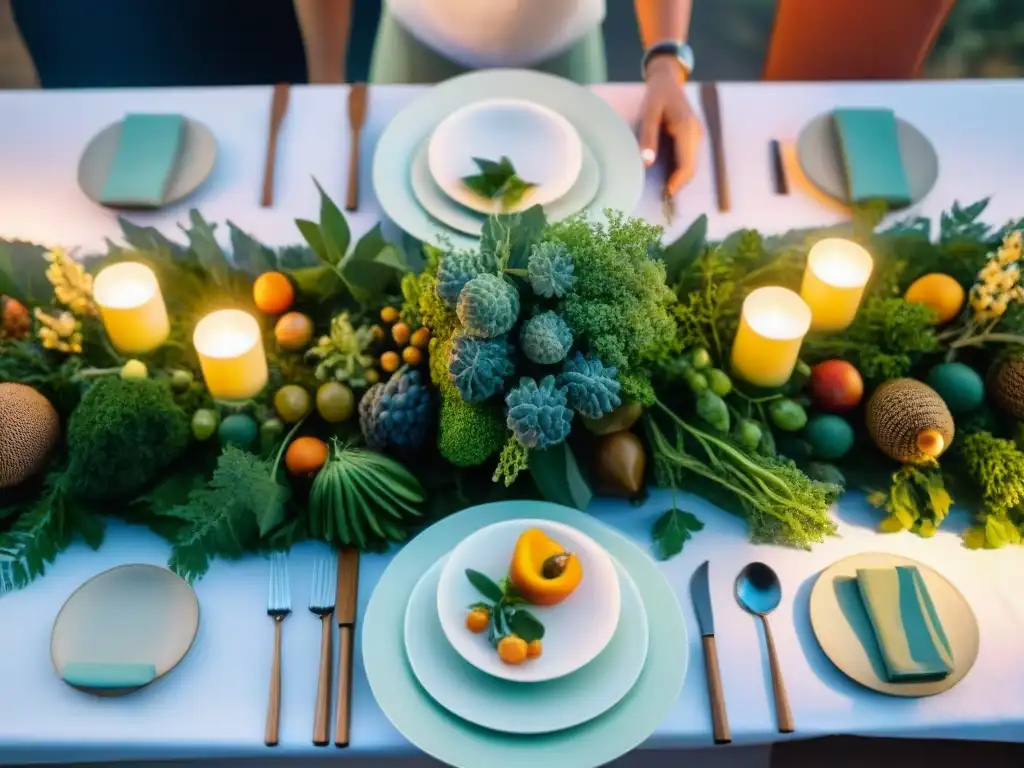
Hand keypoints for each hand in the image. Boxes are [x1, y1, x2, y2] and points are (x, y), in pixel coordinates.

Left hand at [637, 56, 702, 195]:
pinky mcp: (693, 137)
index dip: (678, 183)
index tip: (665, 195)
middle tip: (661, 197)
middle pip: (691, 168)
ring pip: (691, 165)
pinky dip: (680, 169)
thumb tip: (647, 163)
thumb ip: (648, 137)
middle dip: (679, 184)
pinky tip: (667, 175)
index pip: (687, 165)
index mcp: (688, 130)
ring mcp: (697, 136)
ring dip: (679, 178)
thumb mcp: (649, 113)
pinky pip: (688, 158)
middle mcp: (696, 135)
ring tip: (663, 189)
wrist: (667, 79)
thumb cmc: (657, 94)